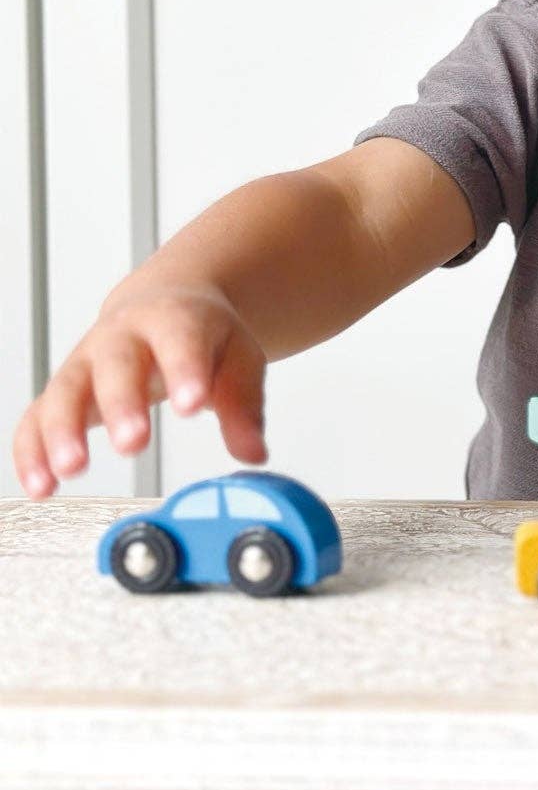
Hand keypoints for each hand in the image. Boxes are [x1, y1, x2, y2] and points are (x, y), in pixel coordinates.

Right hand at [11, 280, 267, 497]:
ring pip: (66, 391)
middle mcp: (122, 335)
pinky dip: (32, 451)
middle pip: (116, 365)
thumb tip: (254, 452)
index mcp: (174, 318)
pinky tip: (42, 485)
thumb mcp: (237, 358)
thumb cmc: (201, 334)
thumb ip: (244, 406)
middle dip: (122, 404)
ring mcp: (86, 361)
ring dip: (64, 431)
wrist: (165, 304)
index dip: (185, 371)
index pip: (180, 340)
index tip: (192, 405)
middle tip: (133, 442)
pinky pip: (36, 418)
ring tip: (73, 468)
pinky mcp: (63, 390)